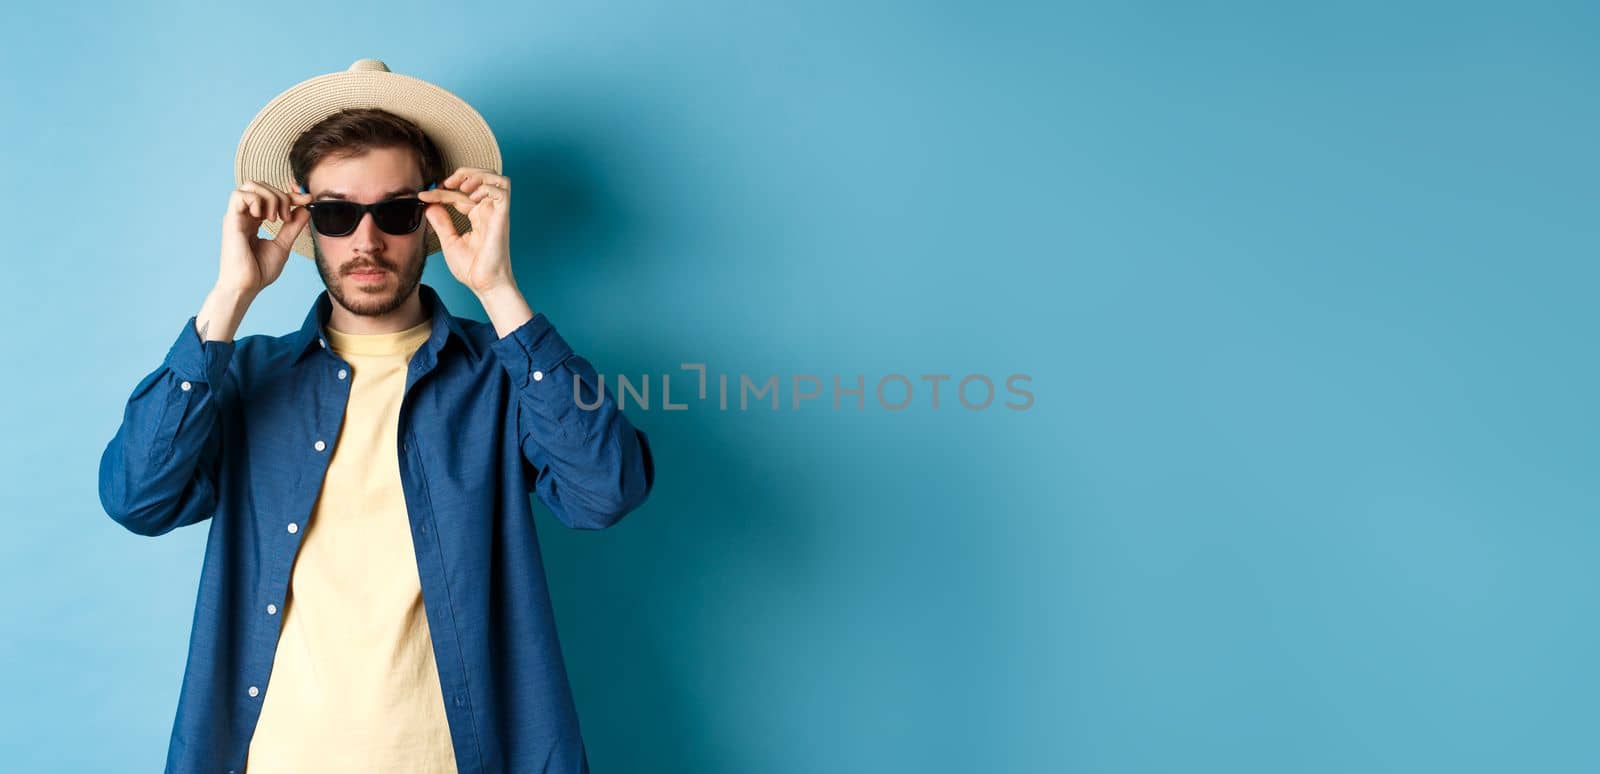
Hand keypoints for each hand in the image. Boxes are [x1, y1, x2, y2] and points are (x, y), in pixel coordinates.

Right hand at [219, 181, 309, 295]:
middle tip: (287, 217)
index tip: (307, 198)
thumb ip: (293, 225)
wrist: (246, 286)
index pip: (271, 196)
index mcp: (254, 220)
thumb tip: (305, 207)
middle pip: (260, 185)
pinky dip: (256, 201)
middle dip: (281, 195)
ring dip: (270, 197)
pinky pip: (239, 195)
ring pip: (250, 185)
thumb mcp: (284, 244)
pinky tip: (262, 218)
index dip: (290, 194)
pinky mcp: (231, 220)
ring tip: (276, 218)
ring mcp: (237, 216)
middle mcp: (244, 215)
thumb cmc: (260, 270)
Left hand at [419, 166, 514, 294]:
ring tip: (461, 186)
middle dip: (465, 173)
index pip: (461, 194)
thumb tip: (429, 205)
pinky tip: (471, 197)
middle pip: (484, 177)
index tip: (424, 196)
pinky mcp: (502, 217)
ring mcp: (497, 213)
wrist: (485, 284)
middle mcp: (489, 212)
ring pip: (496, 178)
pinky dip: (486, 186)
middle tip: (446, 183)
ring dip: (477, 175)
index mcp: (478, 217)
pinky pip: (502, 189)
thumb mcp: (449, 241)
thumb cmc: (472, 268)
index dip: (442, 191)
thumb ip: (441, 222)